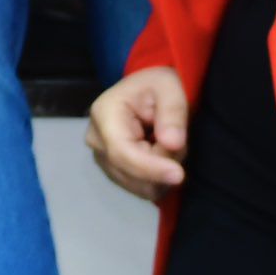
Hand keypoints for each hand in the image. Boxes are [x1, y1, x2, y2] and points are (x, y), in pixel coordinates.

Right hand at [87, 64, 188, 200]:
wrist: (145, 92)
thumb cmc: (156, 85)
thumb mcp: (169, 88)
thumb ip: (172, 113)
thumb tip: (172, 143)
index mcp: (104, 114)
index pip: (123, 152)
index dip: (150, 168)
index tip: (179, 174)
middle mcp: (96, 140)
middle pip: (132, 173)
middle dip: (163, 164)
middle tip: (179, 140)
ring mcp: (101, 159)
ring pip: (139, 185)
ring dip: (162, 173)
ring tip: (169, 145)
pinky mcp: (112, 172)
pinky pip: (140, 189)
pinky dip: (157, 179)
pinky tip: (161, 158)